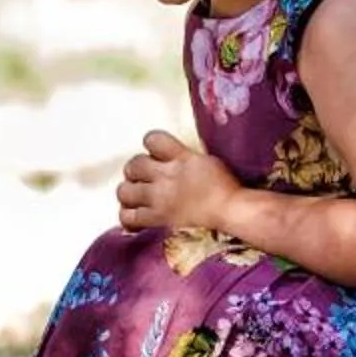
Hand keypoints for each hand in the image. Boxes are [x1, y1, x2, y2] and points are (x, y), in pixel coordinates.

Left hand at [118, 129, 240, 233]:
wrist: (230, 210)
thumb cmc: (226, 185)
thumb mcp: (205, 159)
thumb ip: (183, 155)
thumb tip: (170, 156)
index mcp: (180, 157)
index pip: (152, 139)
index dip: (150, 144)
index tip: (155, 153)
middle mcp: (165, 175)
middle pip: (133, 165)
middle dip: (135, 170)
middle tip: (143, 178)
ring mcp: (159, 198)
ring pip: (125, 191)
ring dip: (128, 192)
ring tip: (137, 196)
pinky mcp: (158, 217)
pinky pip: (129, 216)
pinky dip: (128, 216)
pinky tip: (135, 217)